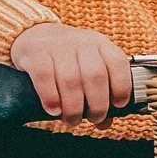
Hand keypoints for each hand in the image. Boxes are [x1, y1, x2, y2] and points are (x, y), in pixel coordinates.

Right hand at [7, 22, 132, 122]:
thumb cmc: (67, 57)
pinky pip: (45, 78)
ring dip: (73, 108)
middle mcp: (81, 43)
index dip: (122, 86)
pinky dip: (51, 98)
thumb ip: (99, 92)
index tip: (118, 104)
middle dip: (97, 105)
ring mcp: (58, 47)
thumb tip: (104, 123)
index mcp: (100, 44)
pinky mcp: (36, 53)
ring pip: (70, 80)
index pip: (118, 63)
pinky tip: (54, 110)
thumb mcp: (87, 65)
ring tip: (71, 119)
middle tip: (93, 118)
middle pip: (95, 76)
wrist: (34, 34)